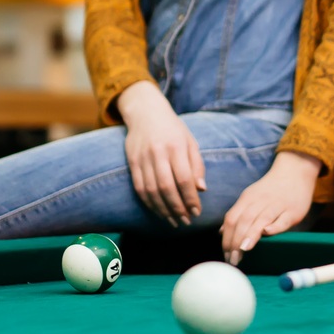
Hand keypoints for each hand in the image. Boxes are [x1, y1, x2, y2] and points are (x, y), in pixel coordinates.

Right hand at [117, 81, 204, 224]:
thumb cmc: (173, 129)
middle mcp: (158, 153)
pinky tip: (159, 211)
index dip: (191, 198)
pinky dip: (149, 203)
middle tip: (186, 221)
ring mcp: (143, 158)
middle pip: (167, 187)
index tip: (197, 212)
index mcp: (176, 146)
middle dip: (178, 208)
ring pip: (151, 191)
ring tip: (174, 220)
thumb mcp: (190, 141)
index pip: (184, 178)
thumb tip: (201, 189)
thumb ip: (197, 165)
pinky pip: (140, 188)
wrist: (145, 112)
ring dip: (163, 210)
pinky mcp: (132, 162)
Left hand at [221, 151, 320, 264]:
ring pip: (260, 220)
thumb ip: (237, 214)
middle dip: (236, 242)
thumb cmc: (271, 190)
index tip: (226, 254)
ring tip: (242, 252)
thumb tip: (221, 232)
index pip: (232, 218)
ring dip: (250, 236)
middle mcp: (260, 201)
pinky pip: (283, 220)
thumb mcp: (250, 197)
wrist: (295, 172)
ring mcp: (277, 205)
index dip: (227, 237)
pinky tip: (266, 233)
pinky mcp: (293, 211)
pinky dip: (274, 227)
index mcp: (248, 198)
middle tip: (233, 260)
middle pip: (243, 221)